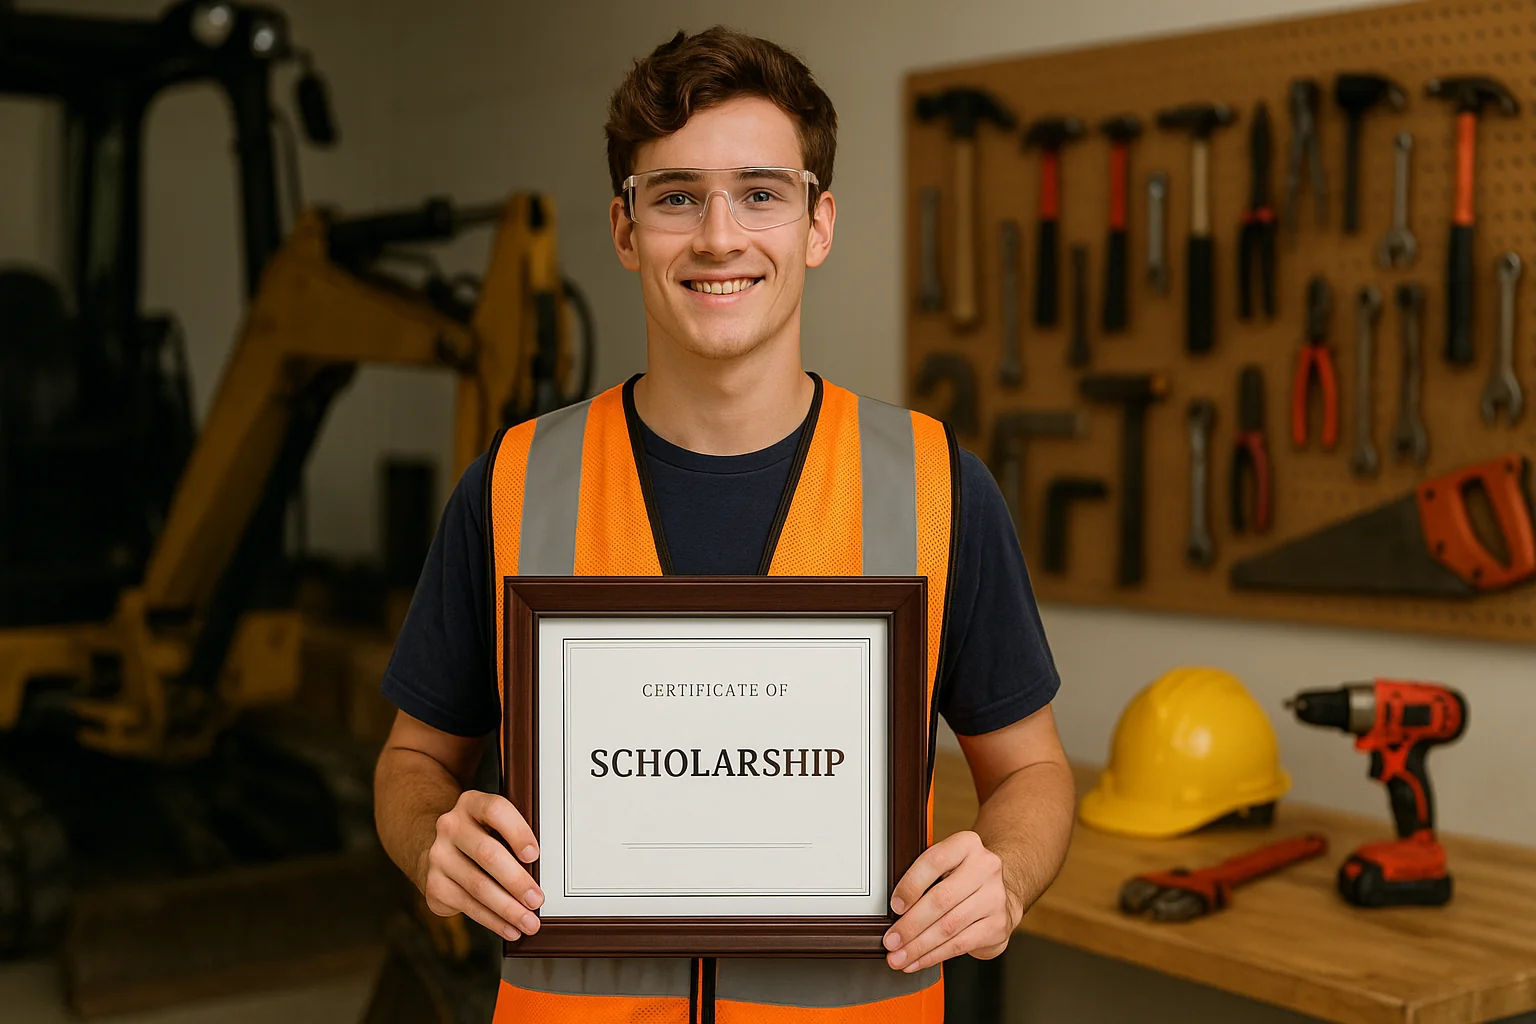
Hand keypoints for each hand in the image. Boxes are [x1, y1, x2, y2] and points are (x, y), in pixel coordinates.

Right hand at [422, 790, 543, 940]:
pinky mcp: (434, 885)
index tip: (534, 855)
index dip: (517, 832)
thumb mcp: (494, 825)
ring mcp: (438, 856)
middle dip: (516, 881)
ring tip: (529, 923)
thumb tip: (545, 871)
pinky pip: (468, 906)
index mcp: (472, 804)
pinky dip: (493, 921)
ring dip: (507, 908)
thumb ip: (513, 836)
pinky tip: (509, 929)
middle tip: (537, 900)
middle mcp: (451, 827)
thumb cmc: (482, 837)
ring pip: (477, 886)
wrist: (438, 850)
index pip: (495, 811)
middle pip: (487, 853)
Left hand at [881, 830, 1020, 972]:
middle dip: (910, 925)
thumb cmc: (962, 878)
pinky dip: (935, 955)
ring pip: (949, 926)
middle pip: (940, 899)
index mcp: (967, 845)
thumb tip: (893, 907)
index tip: (895, 906)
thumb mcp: (946, 865)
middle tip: (891, 940)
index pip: (934, 861)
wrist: (1000, 893)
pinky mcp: (998, 925)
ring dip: (919, 946)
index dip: (911, 885)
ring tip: (900, 956)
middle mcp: (985, 868)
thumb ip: (923, 877)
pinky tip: (919, 960)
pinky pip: (960, 944)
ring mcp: (995, 897)